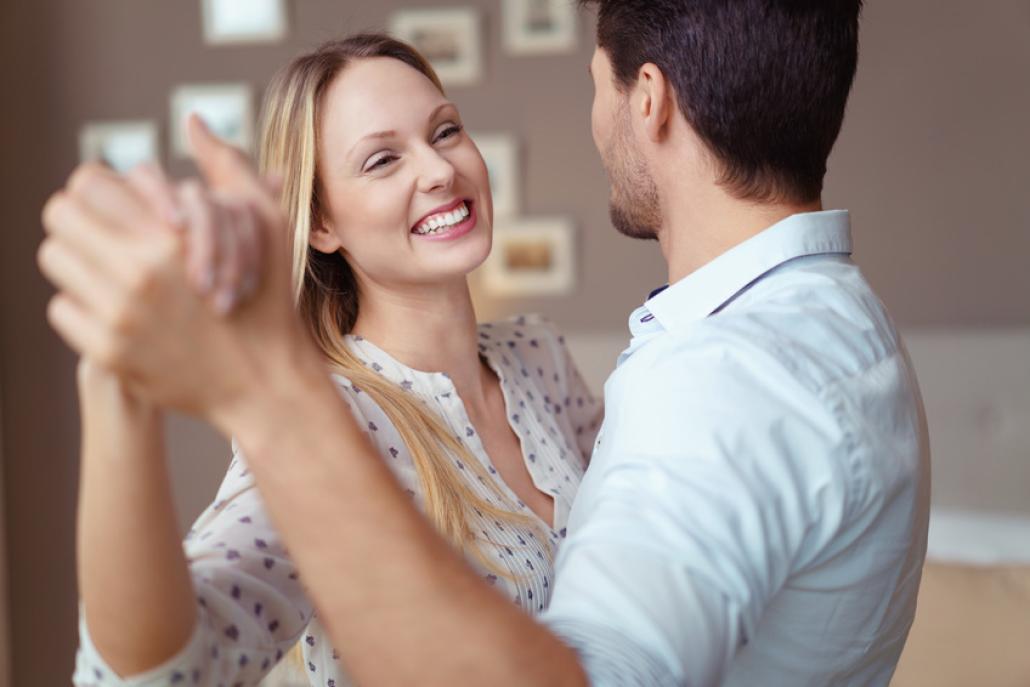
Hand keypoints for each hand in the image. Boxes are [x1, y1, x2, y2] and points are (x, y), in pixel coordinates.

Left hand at [38, 117, 314, 423]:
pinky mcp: (109, 353)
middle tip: (107, 235)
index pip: (87, 185)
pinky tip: (118, 311)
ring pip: (56, 263)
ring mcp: (118, 318)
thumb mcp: (264, 224)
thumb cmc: (269, 300)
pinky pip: (62, 310)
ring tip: (112, 271)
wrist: (265, 383)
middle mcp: (137, 276)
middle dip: (81, 221)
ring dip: (79, 261)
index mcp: (170, 239)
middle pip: (59, 218)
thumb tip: (195, 120)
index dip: (97, 190)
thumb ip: (228, 166)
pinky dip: (84, 306)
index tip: (117, 206)